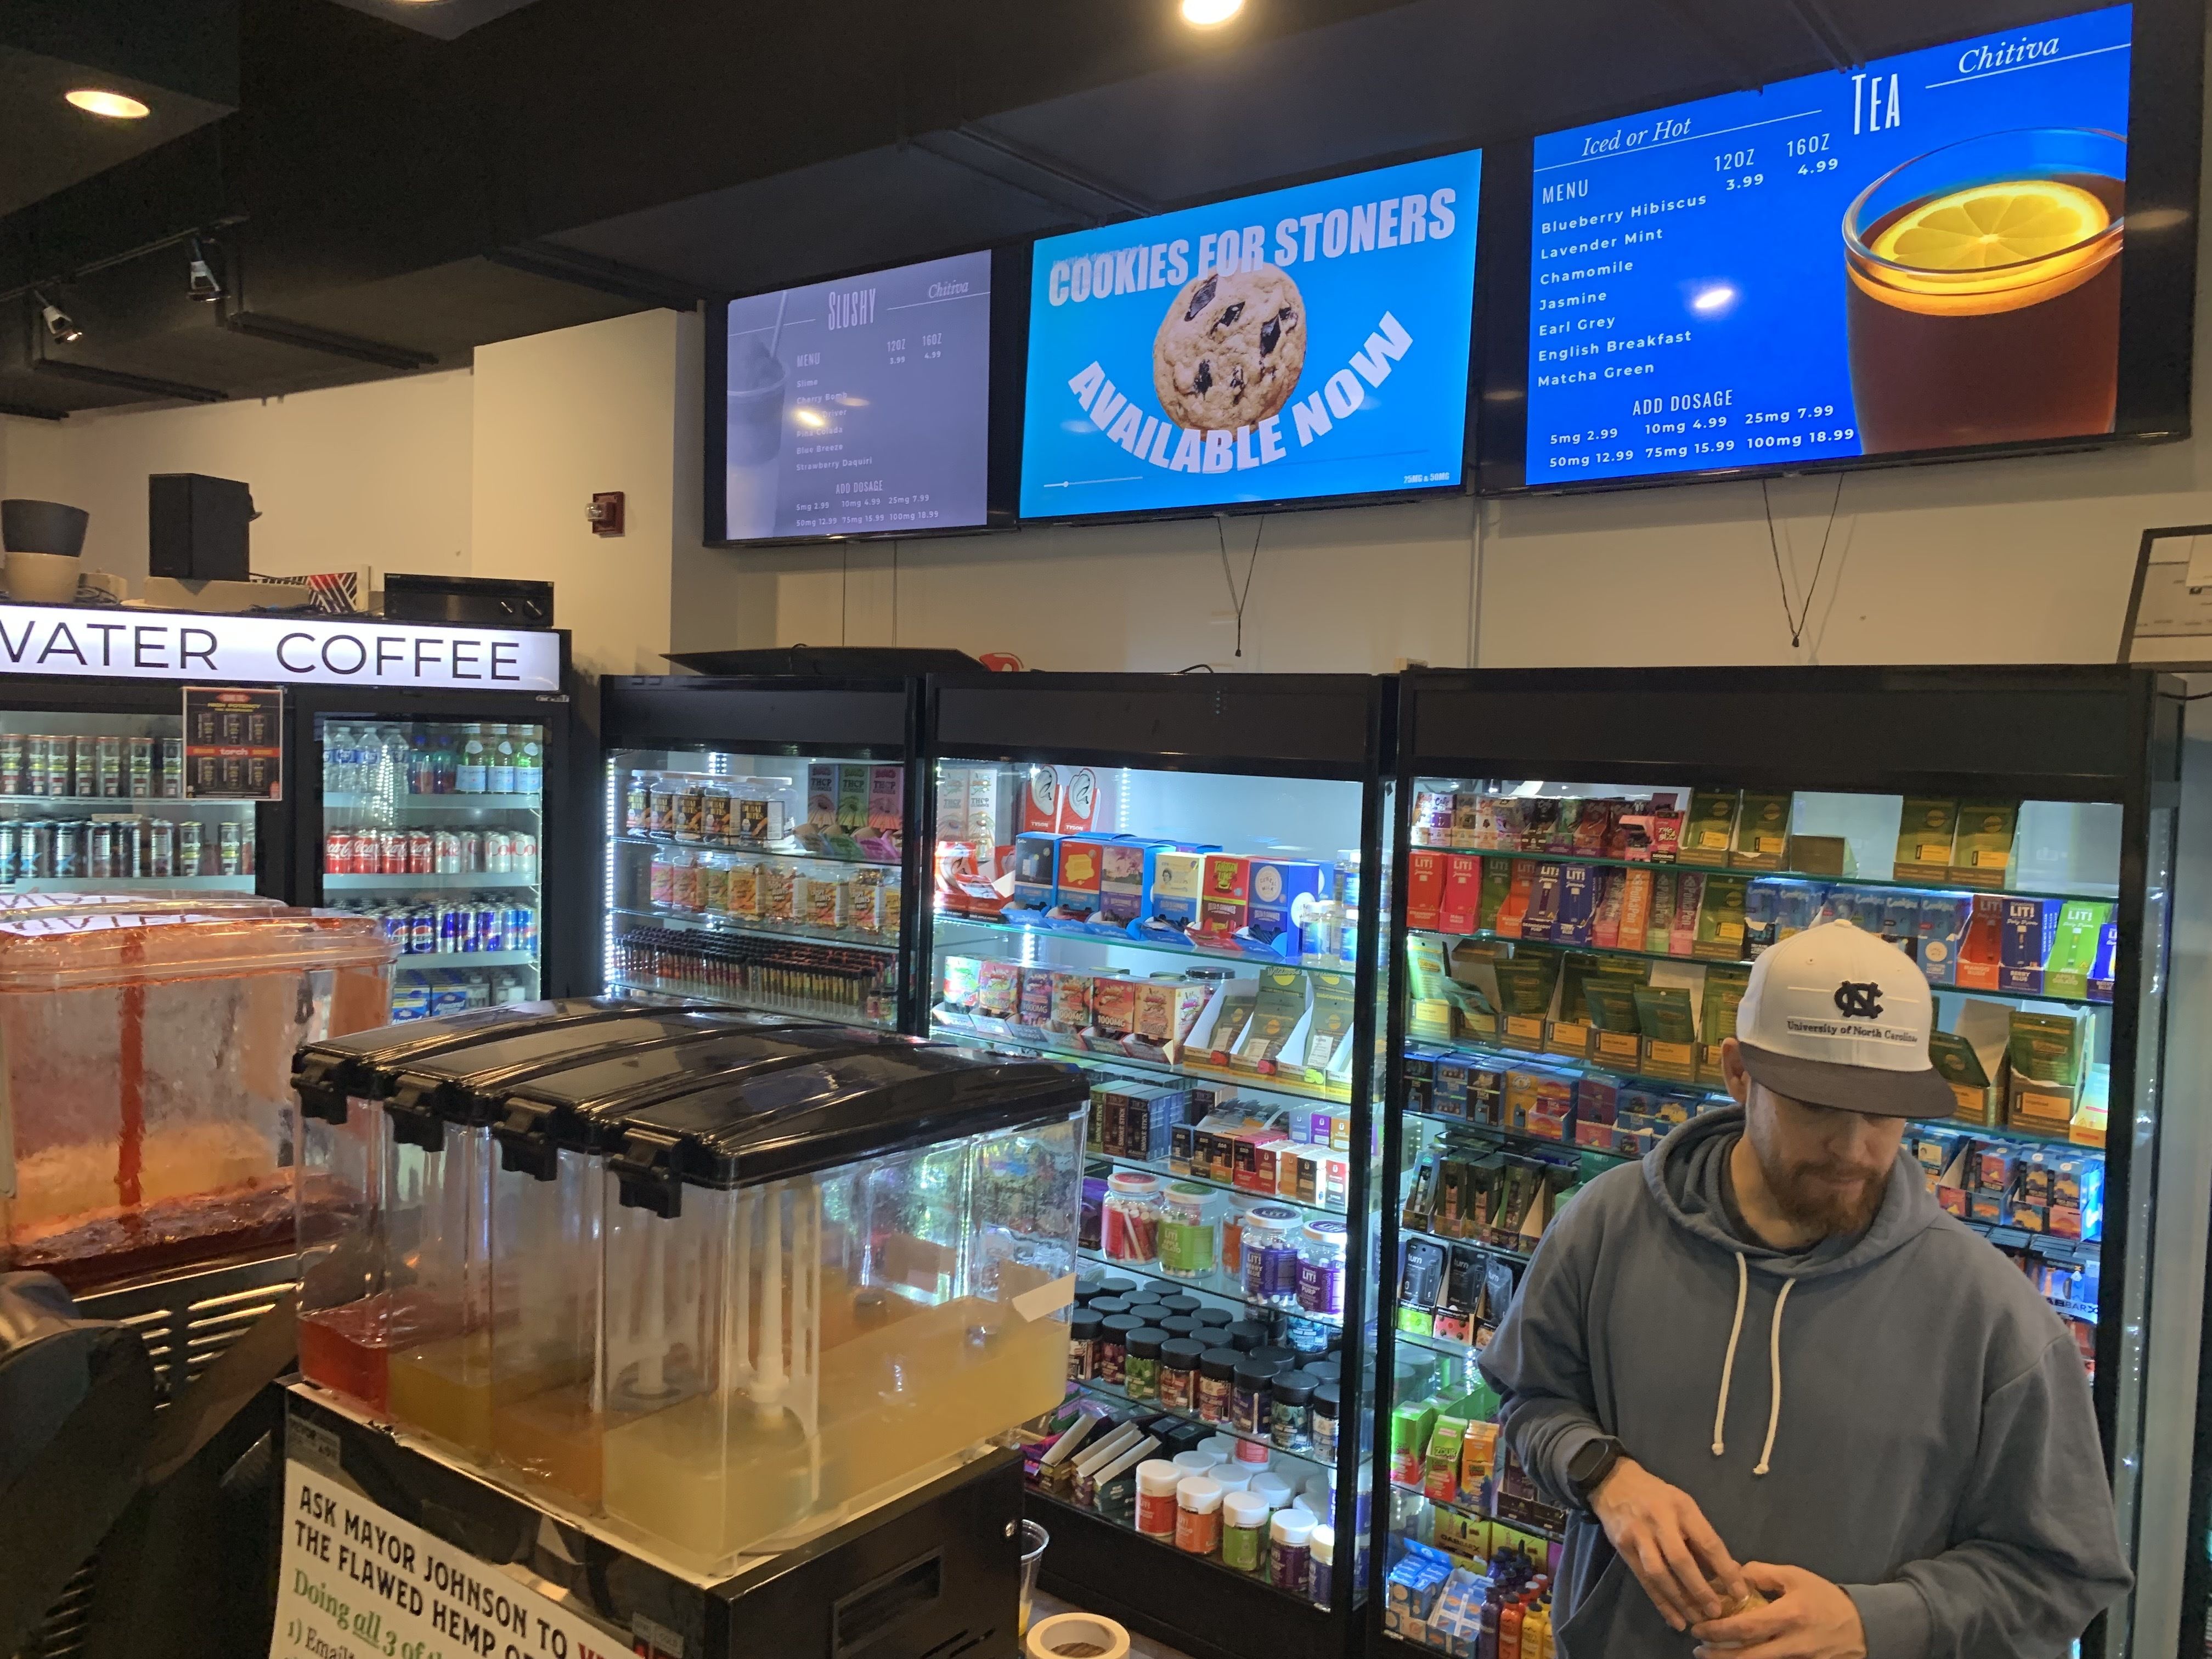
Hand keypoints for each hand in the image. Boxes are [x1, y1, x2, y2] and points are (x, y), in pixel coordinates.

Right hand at [1588, 1456, 1744, 1631]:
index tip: (1740, 1593)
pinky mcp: (1623, 1547)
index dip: (1725, 1570)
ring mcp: (1638, 1534)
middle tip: (1715, 1613)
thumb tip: (1729, 1571)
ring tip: (1696, 1620)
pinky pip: (1643, 1580)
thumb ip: (1701, 1536)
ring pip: (1659, 1573)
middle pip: (1681, 1560)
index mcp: (1682, 1508)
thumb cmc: (1657, 1496)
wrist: (1614, 1482)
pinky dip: (1660, 1602)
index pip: (1707, 1542)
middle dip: (1700, 1590)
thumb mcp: (1683, 1506)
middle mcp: (1660, 1520)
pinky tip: (1674, 1619)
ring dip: (1679, 1600)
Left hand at [1691, 1563, 1867, 1658]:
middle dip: (1718, 1655)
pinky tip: (1737, 1656)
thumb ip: (1762, 1574)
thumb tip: (1733, 1575)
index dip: (1718, 1630)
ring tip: (1709, 1655)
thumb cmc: (1824, 1597)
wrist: (1861, 1626)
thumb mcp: (1795, 1577)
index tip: (1699, 1627)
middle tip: (1697, 1648)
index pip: (1746, 1627)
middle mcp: (1792, 1644)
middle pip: (1748, 1657)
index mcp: (1789, 1616)